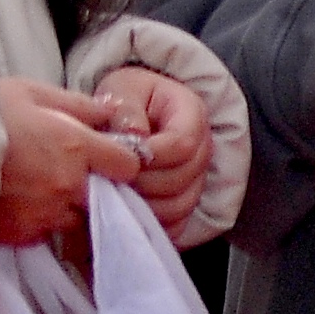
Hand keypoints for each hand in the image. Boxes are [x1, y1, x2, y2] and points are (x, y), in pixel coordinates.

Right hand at [0, 77, 141, 244]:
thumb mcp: (31, 92)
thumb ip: (77, 104)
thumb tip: (108, 112)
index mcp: (76, 147)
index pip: (128, 165)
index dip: (121, 158)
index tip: (107, 153)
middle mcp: (67, 186)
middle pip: (106, 197)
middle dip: (94, 185)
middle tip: (68, 168)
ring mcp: (45, 215)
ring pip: (76, 217)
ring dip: (67, 205)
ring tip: (41, 185)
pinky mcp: (21, 235)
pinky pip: (45, 231)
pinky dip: (40, 220)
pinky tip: (22, 200)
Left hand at [94, 64, 211, 237]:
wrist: (131, 112)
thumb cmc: (128, 97)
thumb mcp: (123, 88)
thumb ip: (127, 108)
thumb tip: (135, 136)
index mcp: (192, 114)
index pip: (183, 144)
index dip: (152, 156)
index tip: (122, 158)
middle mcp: (202, 149)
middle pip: (183, 179)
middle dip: (144, 182)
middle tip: (112, 178)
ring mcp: (197, 179)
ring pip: (180, 206)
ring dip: (145, 205)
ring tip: (116, 193)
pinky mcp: (185, 202)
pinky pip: (176, 225)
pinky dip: (151, 223)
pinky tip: (126, 211)